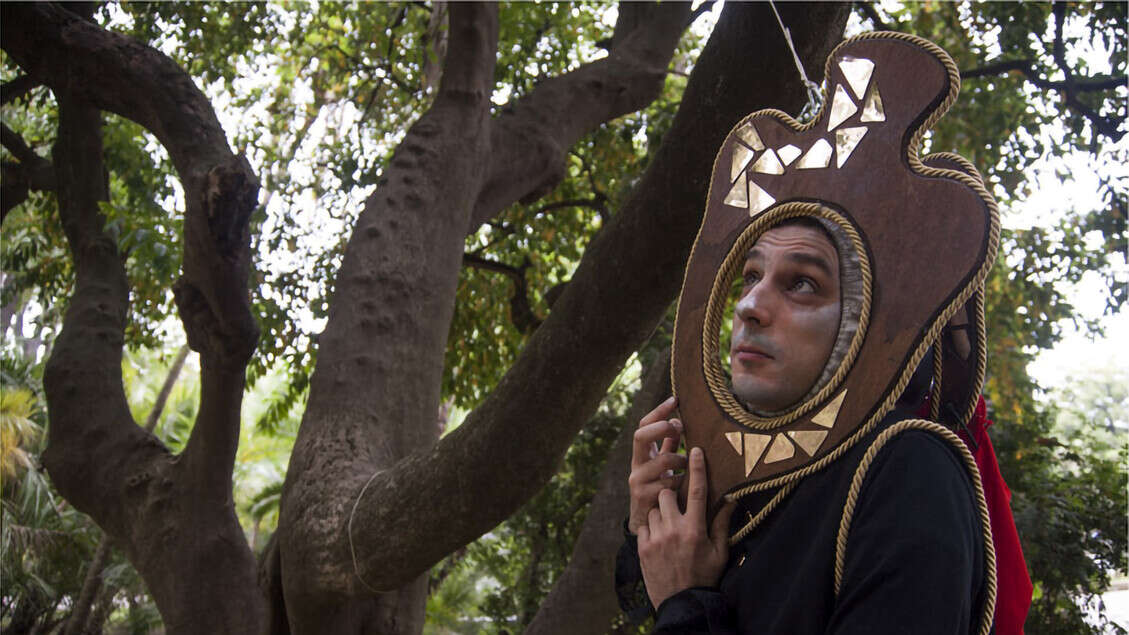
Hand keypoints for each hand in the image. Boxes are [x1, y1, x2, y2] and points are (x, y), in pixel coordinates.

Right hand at [628, 396, 686, 535]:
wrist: (647, 526)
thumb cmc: (660, 491)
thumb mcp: (662, 467)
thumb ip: (668, 446)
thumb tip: (680, 421)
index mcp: (642, 455)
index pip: (644, 425)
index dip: (658, 411)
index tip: (675, 399)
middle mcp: (635, 465)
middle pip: (641, 435)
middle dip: (662, 427)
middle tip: (679, 427)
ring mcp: (637, 481)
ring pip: (663, 461)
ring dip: (681, 460)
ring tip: (689, 466)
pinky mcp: (643, 497)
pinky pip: (669, 483)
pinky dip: (682, 482)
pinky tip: (686, 487)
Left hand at [637, 447, 735, 608]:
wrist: (681, 603)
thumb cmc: (704, 577)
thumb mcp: (720, 553)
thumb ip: (723, 525)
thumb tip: (731, 500)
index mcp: (695, 529)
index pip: (696, 491)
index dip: (697, 467)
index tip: (696, 449)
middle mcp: (674, 529)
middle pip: (667, 493)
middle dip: (671, 495)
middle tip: (678, 508)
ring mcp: (656, 538)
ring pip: (654, 508)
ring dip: (661, 513)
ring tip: (670, 528)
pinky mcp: (642, 547)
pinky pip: (644, 525)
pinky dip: (651, 528)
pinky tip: (660, 540)